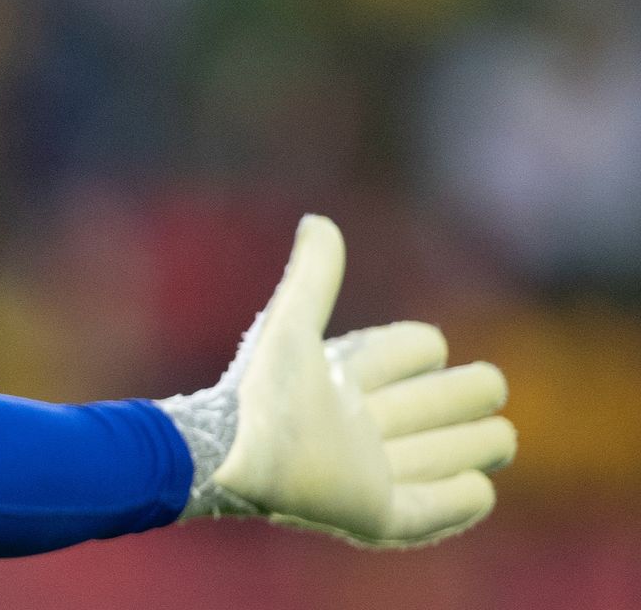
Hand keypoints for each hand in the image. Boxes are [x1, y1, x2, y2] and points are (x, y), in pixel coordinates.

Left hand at [163, 215, 514, 546]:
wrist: (236, 456)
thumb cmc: (258, 391)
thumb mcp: (291, 326)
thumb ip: (312, 275)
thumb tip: (318, 220)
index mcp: (337, 383)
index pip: (400, 357)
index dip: (417, 348)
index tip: (425, 346)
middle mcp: (355, 428)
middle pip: (430, 408)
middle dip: (464, 395)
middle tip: (488, 384)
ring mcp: (367, 474)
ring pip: (440, 456)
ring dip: (476, 446)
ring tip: (500, 435)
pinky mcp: (376, 516)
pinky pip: (432, 512)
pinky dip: (462, 500)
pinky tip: (480, 487)